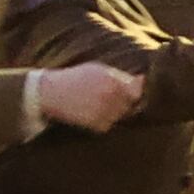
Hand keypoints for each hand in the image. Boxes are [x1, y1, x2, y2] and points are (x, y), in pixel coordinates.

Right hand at [29, 61, 144, 133]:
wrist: (50, 92)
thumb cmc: (75, 78)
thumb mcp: (97, 69)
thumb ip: (120, 76)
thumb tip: (142, 80)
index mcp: (112, 80)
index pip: (136, 91)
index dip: (134, 92)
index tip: (128, 93)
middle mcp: (110, 95)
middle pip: (129, 105)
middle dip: (123, 102)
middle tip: (107, 99)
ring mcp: (104, 111)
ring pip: (120, 116)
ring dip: (113, 112)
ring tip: (97, 104)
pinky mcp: (96, 124)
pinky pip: (108, 124)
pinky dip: (103, 121)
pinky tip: (91, 112)